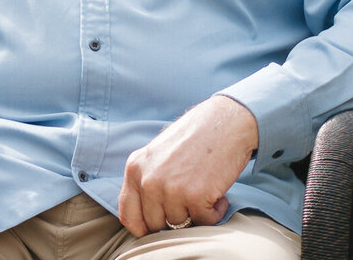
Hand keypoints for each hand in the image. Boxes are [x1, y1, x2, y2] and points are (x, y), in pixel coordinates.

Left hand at [117, 95, 257, 235]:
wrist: (225, 122)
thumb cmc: (193, 138)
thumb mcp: (157, 154)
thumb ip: (146, 180)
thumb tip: (146, 216)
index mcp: (134, 168)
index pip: (128, 215)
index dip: (143, 229)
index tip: (157, 230)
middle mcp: (148, 180)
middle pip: (154, 224)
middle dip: (173, 220)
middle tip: (190, 204)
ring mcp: (170, 189)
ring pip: (179, 225)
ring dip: (196, 215)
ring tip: (205, 192)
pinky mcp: (195, 196)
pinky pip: (204, 222)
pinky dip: (215, 213)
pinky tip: (218, 195)